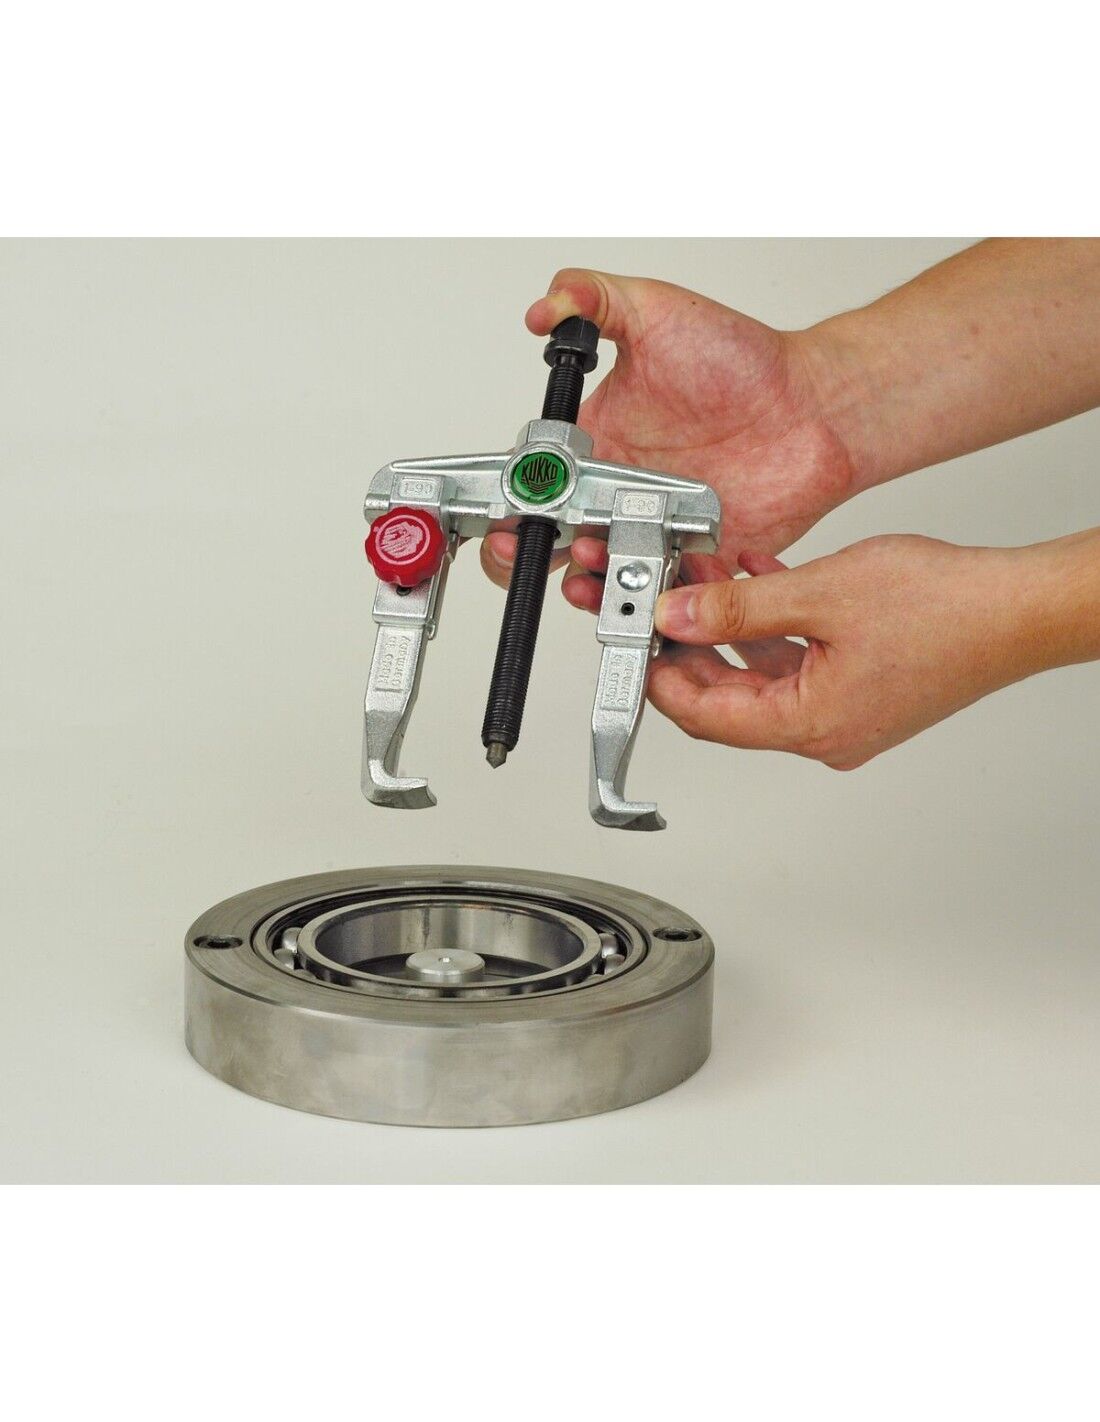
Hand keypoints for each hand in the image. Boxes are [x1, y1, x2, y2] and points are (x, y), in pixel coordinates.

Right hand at [481, 268, 856, 611]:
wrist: (817, 405)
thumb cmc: (744, 361)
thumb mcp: (658, 309)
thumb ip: (594, 296)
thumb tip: (541, 308)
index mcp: (599, 440)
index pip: (535, 481)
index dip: (509, 501)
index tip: (508, 505)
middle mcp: (621, 491)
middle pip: (554, 541)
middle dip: (528, 555)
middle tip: (531, 547)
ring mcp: (656, 528)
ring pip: (603, 575)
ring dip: (586, 579)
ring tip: (592, 558)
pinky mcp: (697, 560)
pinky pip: (666, 594)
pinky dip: (653, 599)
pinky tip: (651, 578)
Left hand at [650, 534, 1077, 768]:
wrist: (1021, 609)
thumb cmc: (947, 610)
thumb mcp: (820, 595)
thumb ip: (736, 609)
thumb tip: (678, 616)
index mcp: (809, 725)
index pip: (707, 718)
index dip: (660, 678)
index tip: (636, 642)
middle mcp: (823, 731)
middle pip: (729, 699)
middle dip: (690, 645)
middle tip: (663, 601)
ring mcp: (843, 713)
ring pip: (761, 675)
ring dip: (729, 626)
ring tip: (704, 576)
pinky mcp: (860, 688)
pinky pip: (796, 662)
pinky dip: (770, 625)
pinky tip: (755, 580)